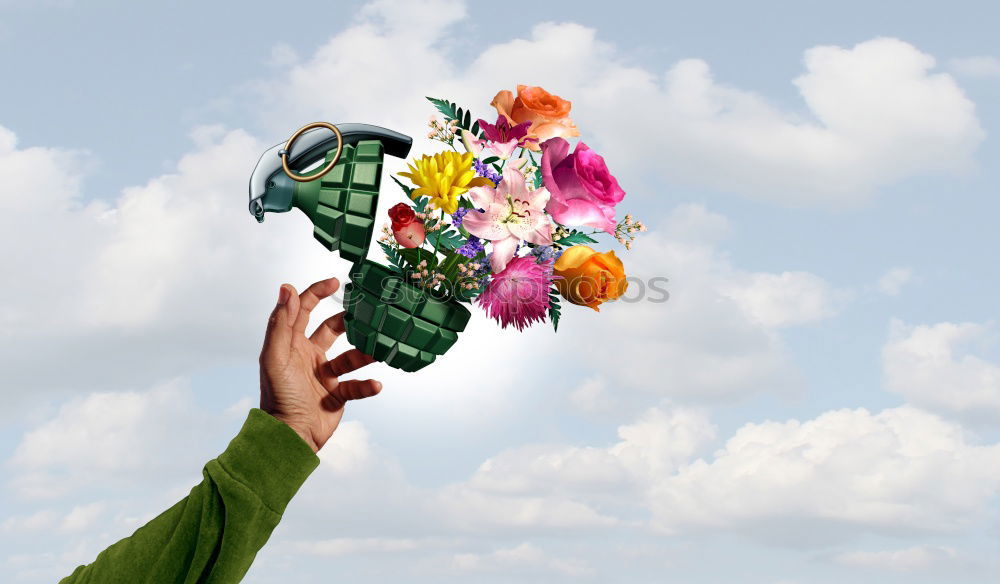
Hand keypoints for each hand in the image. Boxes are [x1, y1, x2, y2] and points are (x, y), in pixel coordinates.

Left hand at [259, 276, 381, 452]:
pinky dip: (367, 385)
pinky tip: (375, 384)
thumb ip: (281, 323)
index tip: (335, 281)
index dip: (316, 292)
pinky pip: (357, 386)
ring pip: (351, 357)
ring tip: (377, 351)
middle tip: (367, 311)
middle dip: (348, 320)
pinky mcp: (337, 395)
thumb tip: (287, 288)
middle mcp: (309, 356)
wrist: (288, 437)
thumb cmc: (277, 396)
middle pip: (332, 329)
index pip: (303, 309)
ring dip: (365, 353)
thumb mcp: (275, 357)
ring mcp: (325, 375)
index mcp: (291, 344)